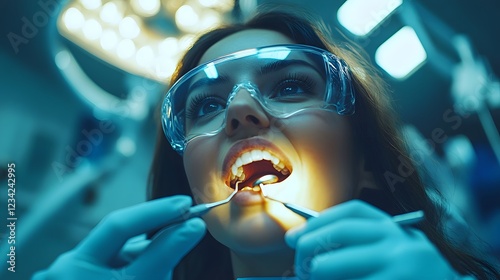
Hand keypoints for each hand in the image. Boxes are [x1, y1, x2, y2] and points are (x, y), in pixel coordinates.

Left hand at [32, 195, 205, 279]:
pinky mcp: (85, 278)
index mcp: (76, 268)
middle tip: (188, 217)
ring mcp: (73, 275)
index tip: (187, 206)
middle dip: (155, 228)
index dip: (155, 213)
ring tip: (168, 258)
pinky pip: (116, 264)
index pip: (118, 226)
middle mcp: (68, 268)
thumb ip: (165, 254)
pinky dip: (139, 265)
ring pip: (121, 253)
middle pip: (120, 238)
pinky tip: (152, 272)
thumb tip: (193, 226)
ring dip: (149, 254)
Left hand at [285, 200, 461, 279]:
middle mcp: (400, 243)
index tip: (295, 237)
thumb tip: (299, 239)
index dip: (317, 223)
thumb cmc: (410, 278)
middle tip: (301, 266)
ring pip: (333, 266)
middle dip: (310, 248)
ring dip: (315, 274)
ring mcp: (400, 269)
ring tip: (311, 278)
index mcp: (397, 230)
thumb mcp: (391, 255)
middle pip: (340, 234)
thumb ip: (358, 244)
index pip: (351, 214)